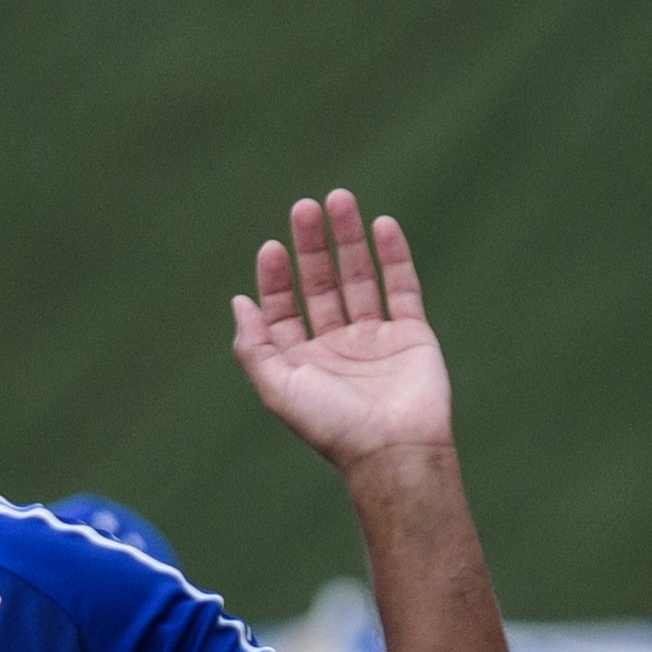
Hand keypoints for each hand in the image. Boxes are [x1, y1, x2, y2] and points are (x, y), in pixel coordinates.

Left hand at [229, 189, 452, 472]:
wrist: (394, 451)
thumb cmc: (331, 425)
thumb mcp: (278, 389)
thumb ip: (253, 346)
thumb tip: (238, 302)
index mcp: (301, 361)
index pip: (283, 308)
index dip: (275, 277)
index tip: (272, 247)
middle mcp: (336, 347)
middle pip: (320, 284)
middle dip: (312, 246)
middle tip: (306, 206)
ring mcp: (375, 339)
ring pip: (360, 278)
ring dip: (349, 239)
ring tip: (340, 199)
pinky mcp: (412, 335)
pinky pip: (402, 288)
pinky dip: (393, 256)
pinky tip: (381, 225)